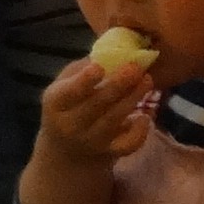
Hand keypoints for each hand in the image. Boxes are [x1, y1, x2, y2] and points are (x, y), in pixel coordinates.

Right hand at [36, 44, 158, 168]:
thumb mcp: (63, 87)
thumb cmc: (68, 107)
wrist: (66, 152)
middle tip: (135, 67)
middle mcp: (71, 124)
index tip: (99, 67)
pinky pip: (127, 145)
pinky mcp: (109, 153)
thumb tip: (109, 50)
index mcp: (56, 102)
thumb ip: (81, 70)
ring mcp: (91, 141)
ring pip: (114, 120)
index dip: (84, 81)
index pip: (69, 92)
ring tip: (147, 80)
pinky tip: (145, 117)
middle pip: (96, 104)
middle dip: (118, 84)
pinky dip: (139, 132)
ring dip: (132, 99)